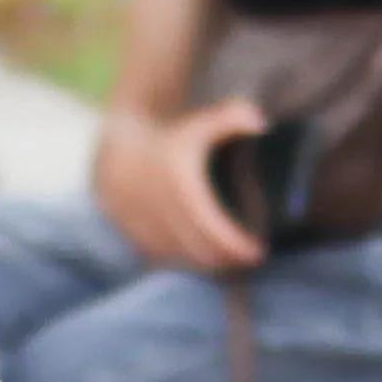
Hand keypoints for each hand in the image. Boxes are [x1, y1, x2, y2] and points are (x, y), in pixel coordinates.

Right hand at [91, 96, 269, 278]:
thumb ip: (231, 118)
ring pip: (183, 258)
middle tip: (250, 259)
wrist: (119, 154)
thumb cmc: (171, 140)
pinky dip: (187, 262)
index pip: (212, 225)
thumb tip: (262, 121)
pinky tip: (206, 256)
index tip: (258, 253)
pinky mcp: (135, 238)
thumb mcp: (200, 124)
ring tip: (231, 259)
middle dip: (227, 259)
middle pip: (199, 248)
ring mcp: (142, 224)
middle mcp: (158, 205)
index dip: (236, 244)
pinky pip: (166, 260)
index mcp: (178, 180)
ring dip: (208, 262)